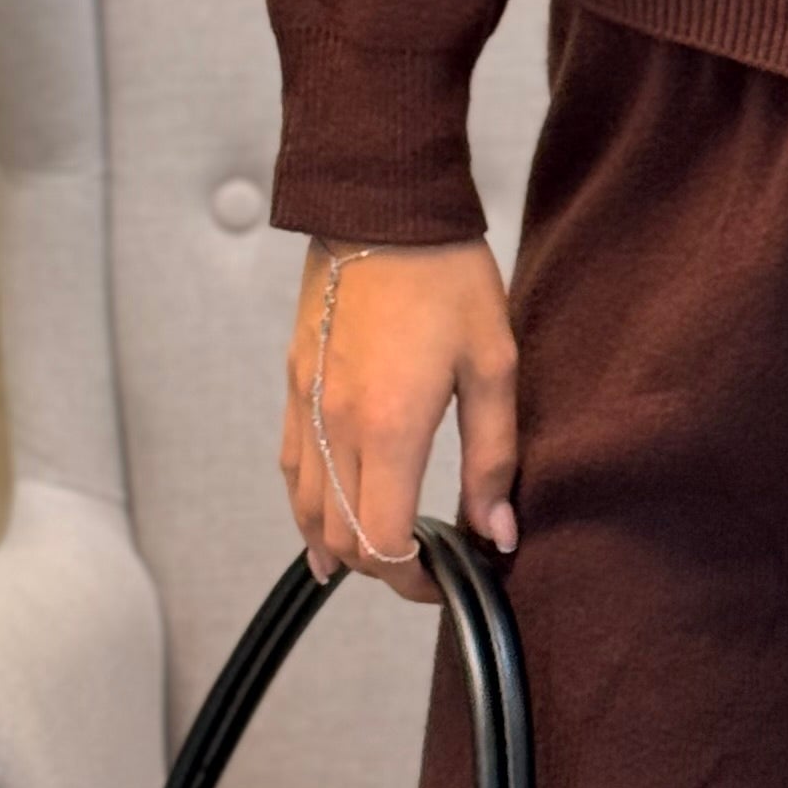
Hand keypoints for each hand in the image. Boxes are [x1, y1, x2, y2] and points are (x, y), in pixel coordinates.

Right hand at [279, 236, 521, 606]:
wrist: (380, 206)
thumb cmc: (447, 276)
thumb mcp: (493, 365)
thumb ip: (492, 457)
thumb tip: (497, 533)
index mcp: (387, 429)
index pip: (382, 546)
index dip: (414, 581)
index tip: (448, 578)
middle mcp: (333, 427)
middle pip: (338, 539)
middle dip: (381, 570)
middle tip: (425, 565)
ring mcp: (304, 405)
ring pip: (303, 509)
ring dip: (337, 544)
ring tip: (375, 557)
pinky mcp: (293, 383)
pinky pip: (289, 466)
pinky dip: (307, 504)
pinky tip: (327, 512)